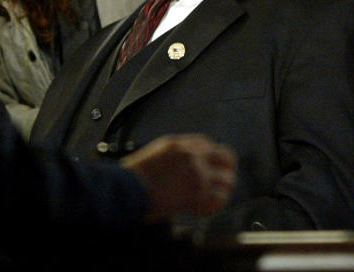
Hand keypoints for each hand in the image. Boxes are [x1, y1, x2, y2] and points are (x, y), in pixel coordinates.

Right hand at [120, 134, 236, 222]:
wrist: (125, 189)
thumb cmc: (135, 176)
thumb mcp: (159, 153)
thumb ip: (180, 155)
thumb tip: (195, 165)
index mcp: (182, 143)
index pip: (213, 147)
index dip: (216, 161)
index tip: (216, 169)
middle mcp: (193, 154)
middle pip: (227, 158)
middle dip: (226, 172)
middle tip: (223, 184)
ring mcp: (198, 172)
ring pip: (227, 181)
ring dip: (220, 192)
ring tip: (210, 201)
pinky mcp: (197, 192)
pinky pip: (218, 200)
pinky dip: (212, 207)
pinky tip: (201, 209)